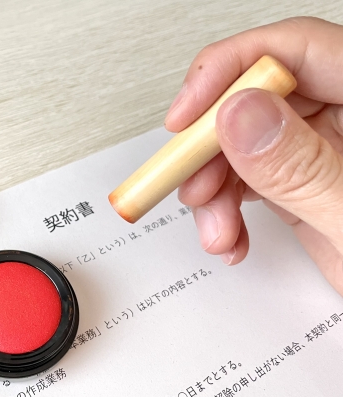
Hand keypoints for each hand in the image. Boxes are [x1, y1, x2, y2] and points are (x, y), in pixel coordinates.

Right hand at [164, 17, 342, 293]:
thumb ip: (303, 169)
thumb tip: (240, 115)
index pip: (296, 50)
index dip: (229, 74)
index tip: (186, 120)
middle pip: (255, 98)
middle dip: (211, 149)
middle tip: (189, 185)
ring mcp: (320, 151)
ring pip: (239, 141)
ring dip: (211, 187)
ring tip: (217, 230)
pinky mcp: (299, 182)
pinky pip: (244, 177)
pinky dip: (222, 206)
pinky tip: (228, 235)